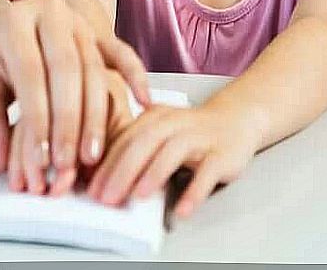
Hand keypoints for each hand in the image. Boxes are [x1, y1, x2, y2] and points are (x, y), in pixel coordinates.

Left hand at [0, 0, 149, 194]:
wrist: (8, 22)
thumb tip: (1, 162)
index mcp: (13, 20)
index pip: (29, 72)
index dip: (36, 117)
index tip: (40, 156)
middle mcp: (48, 11)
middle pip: (65, 69)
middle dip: (68, 122)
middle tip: (67, 162)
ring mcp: (76, 19)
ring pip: (93, 69)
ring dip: (94, 115)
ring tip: (90, 155)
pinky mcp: (98, 30)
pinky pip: (121, 52)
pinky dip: (135, 75)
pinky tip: (144, 101)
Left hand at [88, 102, 261, 216]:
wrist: (234, 120)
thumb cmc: (189, 132)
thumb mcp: (158, 132)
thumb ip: (133, 147)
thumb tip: (101, 177)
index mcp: (153, 117)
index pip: (124, 140)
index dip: (106, 165)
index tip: (92, 189)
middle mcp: (174, 123)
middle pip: (144, 143)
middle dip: (122, 171)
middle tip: (107, 197)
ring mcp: (199, 137)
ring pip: (173, 152)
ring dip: (153, 175)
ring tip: (137, 196)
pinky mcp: (222, 154)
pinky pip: (207, 174)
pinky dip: (194, 192)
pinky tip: (182, 210)